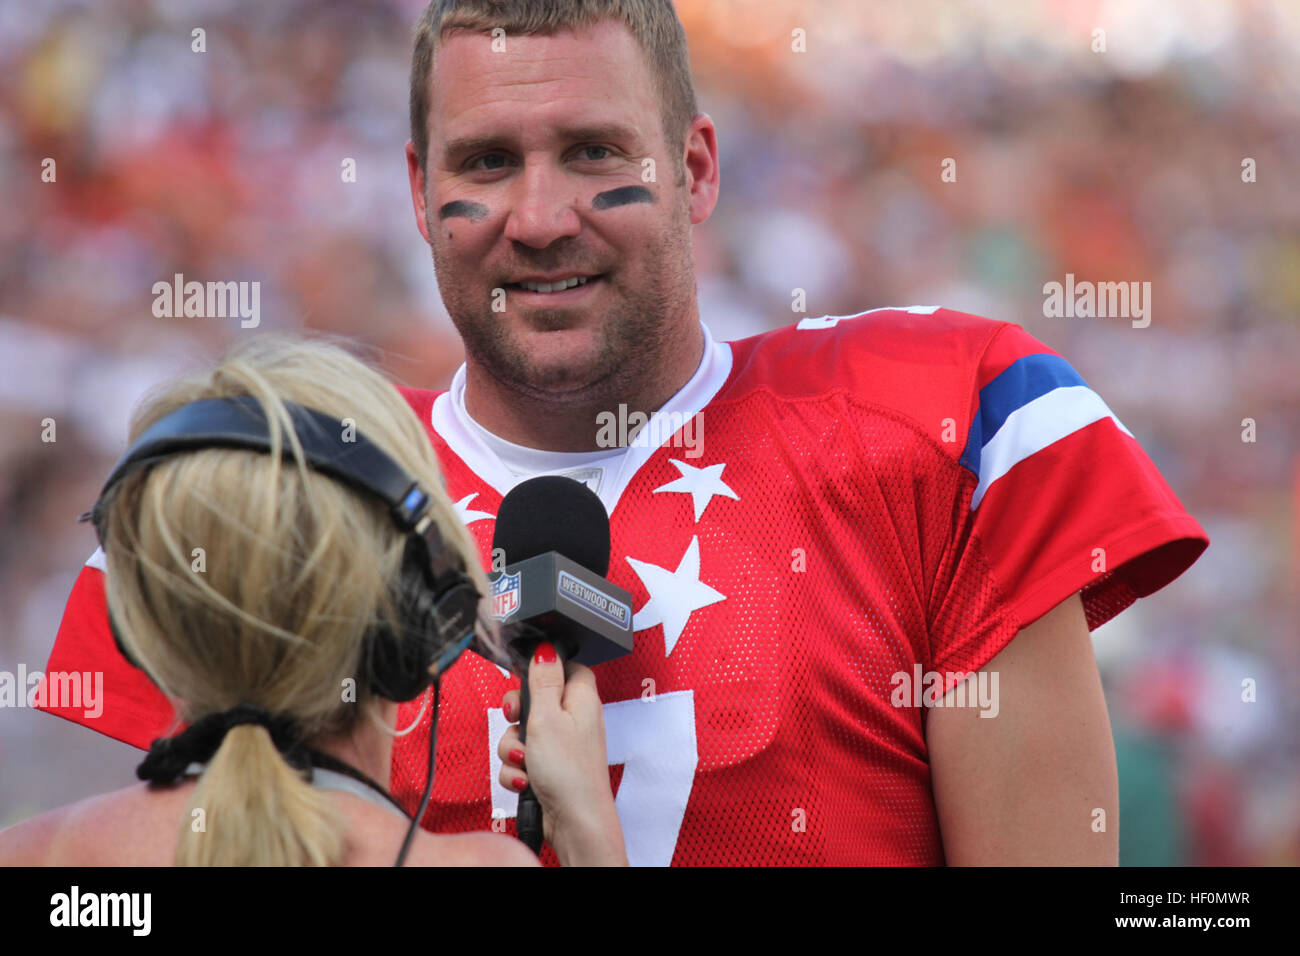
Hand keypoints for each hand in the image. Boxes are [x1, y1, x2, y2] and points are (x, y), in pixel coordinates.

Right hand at [497, 643, 626, 865]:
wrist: (573, 822)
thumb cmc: (569, 773)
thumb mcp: (547, 717)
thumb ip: (542, 680)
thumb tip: (545, 648)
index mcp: (580, 697)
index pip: (561, 666)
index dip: (539, 671)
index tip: (523, 683)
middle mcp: (572, 718)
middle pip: (533, 699)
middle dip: (516, 717)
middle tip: (520, 723)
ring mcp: (559, 744)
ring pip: (520, 732)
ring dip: (513, 749)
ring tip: (527, 762)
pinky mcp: (546, 767)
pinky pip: (520, 758)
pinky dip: (517, 769)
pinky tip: (527, 779)